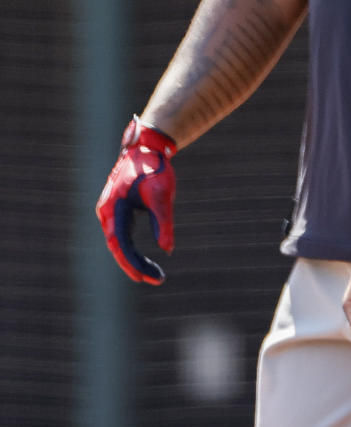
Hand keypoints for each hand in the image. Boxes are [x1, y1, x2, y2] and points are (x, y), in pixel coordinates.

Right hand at [95, 116, 177, 284]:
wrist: (148, 146)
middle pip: (118, 247)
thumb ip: (163, 221)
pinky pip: (122, 235)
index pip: (120, 245)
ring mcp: (110, 210)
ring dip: (134, 259)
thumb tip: (167, 249)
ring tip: (153, 274)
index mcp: (112, 208)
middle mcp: (106, 211)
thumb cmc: (154, 168)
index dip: (133, 264)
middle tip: (156, 279)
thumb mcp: (162, 194)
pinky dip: (132, 248)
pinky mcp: (117, 210)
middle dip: (135, 266)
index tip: (148, 278)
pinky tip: (144, 260)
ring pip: (119, 243)